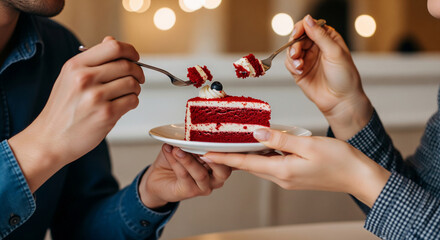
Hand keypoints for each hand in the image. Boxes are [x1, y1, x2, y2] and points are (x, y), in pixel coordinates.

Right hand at [9, 36, 143, 191]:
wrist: (51, 139)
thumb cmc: (62, 109)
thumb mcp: (70, 77)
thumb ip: (92, 60)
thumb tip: (112, 40)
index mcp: (76, 65)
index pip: (113, 47)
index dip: (130, 51)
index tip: (134, 57)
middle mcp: (84, 78)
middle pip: (127, 65)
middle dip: (137, 72)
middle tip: (137, 78)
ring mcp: (95, 97)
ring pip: (132, 83)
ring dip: (135, 89)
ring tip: (127, 94)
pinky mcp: (106, 114)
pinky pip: (132, 101)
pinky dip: (132, 102)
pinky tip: (122, 105)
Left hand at [139, 144, 231, 208]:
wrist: (159, 177)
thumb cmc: (176, 160)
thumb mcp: (188, 146)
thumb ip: (194, 140)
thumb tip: (194, 130)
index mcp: (220, 165)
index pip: (229, 158)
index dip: (224, 148)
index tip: (214, 136)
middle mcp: (216, 178)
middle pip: (224, 171)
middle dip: (214, 156)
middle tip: (201, 145)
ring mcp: (204, 186)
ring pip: (201, 174)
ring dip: (188, 159)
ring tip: (177, 149)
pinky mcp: (190, 191)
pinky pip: (184, 175)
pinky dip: (176, 162)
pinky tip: (170, 152)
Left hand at [203, 129, 390, 207]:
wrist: (359, 177)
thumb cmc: (339, 161)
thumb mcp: (308, 145)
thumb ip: (280, 139)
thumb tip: (256, 133)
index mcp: (282, 171)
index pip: (245, 163)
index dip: (224, 158)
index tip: (206, 154)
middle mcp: (282, 178)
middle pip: (249, 165)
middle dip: (230, 157)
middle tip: (213, 147)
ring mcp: (288, 178)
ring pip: (260, 165)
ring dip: (245, 156)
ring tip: (231, 145)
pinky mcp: (295, 175)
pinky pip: (272, 164)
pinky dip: (262, 155)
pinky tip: (260, 145)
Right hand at [286, 15, 372, 139]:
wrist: (341, 101)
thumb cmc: (345, 77)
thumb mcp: (335, 52)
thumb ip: (320, 35)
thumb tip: (308, 19)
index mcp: (328, 39)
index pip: (310, 26)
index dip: (301, 28)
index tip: (296, 34)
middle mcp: (316, 47)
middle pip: (298, 38)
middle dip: (295, 44)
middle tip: (296, 53)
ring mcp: (307, 59)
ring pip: (291, 50)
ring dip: (292, 56)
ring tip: (300, 64)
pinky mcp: (300, 71)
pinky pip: (289, 63)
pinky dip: (292, 65)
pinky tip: (299, 70)